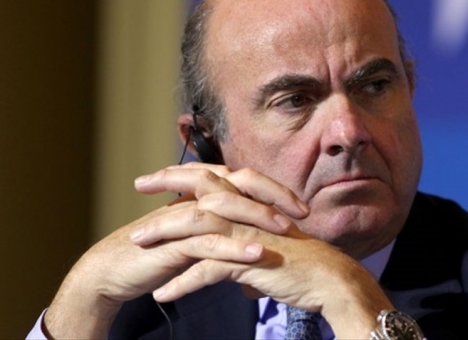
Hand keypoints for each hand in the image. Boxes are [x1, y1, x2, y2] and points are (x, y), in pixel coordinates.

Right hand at [44, 162, 308, 337]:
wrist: (113, 271)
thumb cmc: (156, 253)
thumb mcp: (196, 237)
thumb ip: (220, 229)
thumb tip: (253, 234)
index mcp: (201, 193)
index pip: (244, 180)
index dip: (275, 189)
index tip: (303, 207)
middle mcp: (193, 197)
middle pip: (239, 182)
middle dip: (273, 193)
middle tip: (303, 211)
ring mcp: (182, 217)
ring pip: (225, 207)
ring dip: (257, 217)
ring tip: (286, 229)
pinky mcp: (172, 241)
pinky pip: (207, 242)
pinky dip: (234, 247)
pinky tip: (258, 254)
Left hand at [131, 164, 393, 337]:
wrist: (331, 279)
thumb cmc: (303, 264)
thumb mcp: (269, 249)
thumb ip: (248, 254)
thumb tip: (236, 274)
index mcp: (251, 203)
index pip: (213, 179)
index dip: (185, 173)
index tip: (159, 175)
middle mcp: (248, 211)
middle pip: (200, 188)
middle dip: (167, 182)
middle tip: (138, 185)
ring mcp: (248, 233)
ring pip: (196, 225)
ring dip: (163, 234)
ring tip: (136, 243)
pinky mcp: (250, 259)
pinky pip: (208, 270)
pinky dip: (183, 283)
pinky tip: (163, 294)